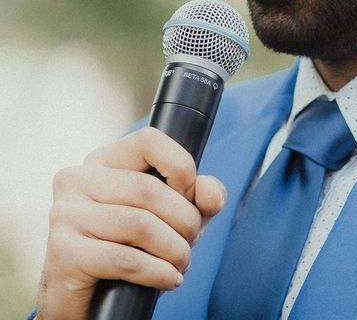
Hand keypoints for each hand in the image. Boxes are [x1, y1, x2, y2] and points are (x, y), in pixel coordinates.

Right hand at [34, 126, 226, 319]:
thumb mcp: (176, 216)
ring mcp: (64, 214)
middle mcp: (78, 179)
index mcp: (105, 160)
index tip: (191, 196)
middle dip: (185, 220)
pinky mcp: (62, 253)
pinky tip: (168, 279)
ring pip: (140, 225)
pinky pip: (124, 259)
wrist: (89, 299)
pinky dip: (158, 272)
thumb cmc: (134, 247)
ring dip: (174, 250)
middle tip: (190, 243)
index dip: (180, 166)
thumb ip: (200, 197)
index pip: (149, 140)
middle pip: (149, 190)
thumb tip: (209, 191)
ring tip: (181, 264)